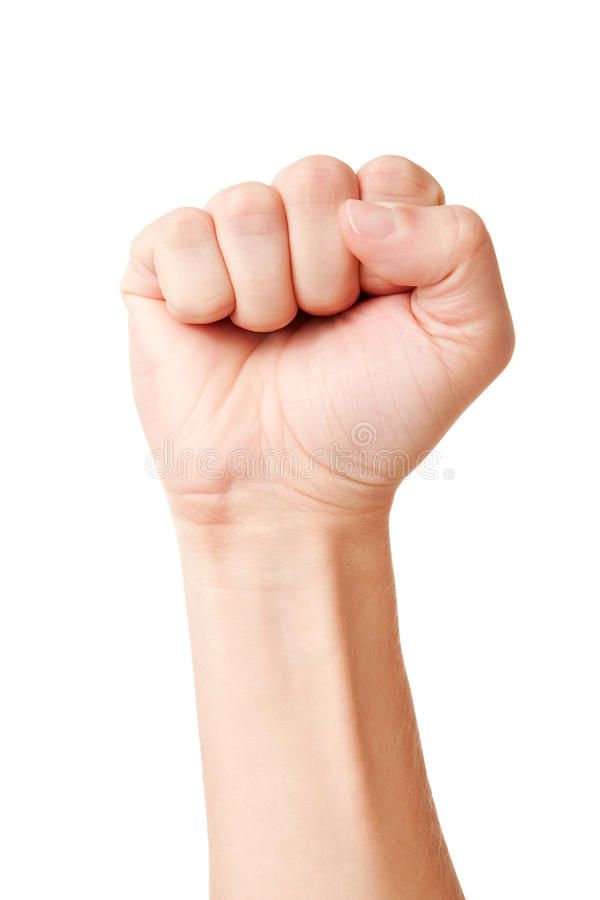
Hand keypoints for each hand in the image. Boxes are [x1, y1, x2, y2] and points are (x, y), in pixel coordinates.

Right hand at [121, 155, 513, 522]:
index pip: (387, 176)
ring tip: (269, 338)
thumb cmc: (375, 418)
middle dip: (326, 275)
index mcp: (378, 227)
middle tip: (320, 329)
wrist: (289, 490)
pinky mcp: (166, 266)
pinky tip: (215, 333)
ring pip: (246, 207)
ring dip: (266, 296)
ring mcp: (233, 242)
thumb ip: (461, 245)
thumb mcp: (470, 339)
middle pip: (314, 178)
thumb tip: (357, 208)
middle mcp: (304, 224)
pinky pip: (181, 235)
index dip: (388, 253)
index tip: (382, 311)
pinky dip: (204, 300)